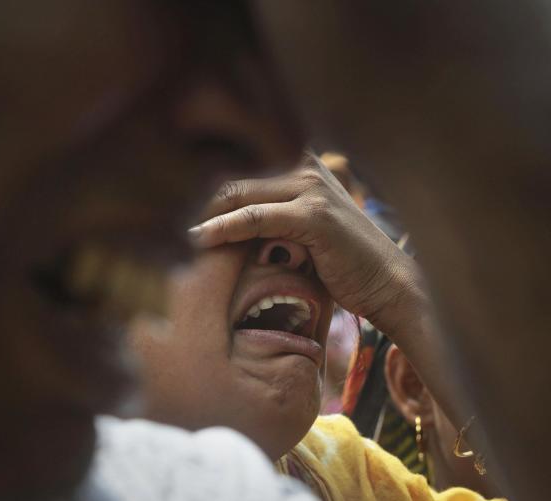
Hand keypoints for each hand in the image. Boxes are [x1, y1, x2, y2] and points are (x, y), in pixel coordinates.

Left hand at [189, 153, 425, 334]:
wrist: (387, 284)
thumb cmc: (343, 266)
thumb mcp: (300, 236)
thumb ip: (266, 224)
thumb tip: (215, 232)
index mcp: (301, 166)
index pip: (238, 173)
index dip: (203, 194)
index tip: (169, 213)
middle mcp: (305, 168)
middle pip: (232, 182)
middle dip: (196, 206)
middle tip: (163, 231)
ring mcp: (310, 188)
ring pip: (238, 195)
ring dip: (204, 219)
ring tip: (173, 241)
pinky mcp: (313, 215)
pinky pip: (255, 218)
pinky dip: (224, 229)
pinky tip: (200, 241)